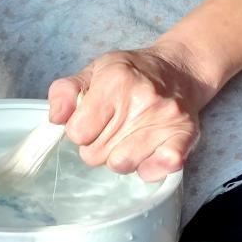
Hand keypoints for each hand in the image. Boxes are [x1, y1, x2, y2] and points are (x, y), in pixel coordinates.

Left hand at [48, 44, 212, 180]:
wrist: (179, 71)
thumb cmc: (129, 74)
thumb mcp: (92, 72)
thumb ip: (64, 92)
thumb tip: (56, 118)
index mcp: (114, 81)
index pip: (77, 132)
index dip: (80, 130)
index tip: (91, 120)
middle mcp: (141, 99)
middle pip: (96, 154)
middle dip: (97, 145)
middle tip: (111, 129)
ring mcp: (165, 119)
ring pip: (121, 165)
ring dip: (120, 157)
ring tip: (128, 138)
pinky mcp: (184, 136)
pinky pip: (154, 171)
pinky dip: (148, 168)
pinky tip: (148, 152)